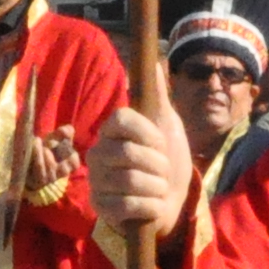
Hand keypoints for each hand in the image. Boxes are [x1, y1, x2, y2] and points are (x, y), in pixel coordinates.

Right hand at [85, 104, 192, 235]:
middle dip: (159, 165)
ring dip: (157, 186)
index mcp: (112, 130)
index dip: (147, 132)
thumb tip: (156, 61)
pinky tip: (152, 205)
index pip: (121, 119)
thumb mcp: (168, 125)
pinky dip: (151, 206)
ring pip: (130, 180)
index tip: (161, 142)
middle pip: (128, 152)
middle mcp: (98, 152)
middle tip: (163, 171)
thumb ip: (159, 96)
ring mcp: (97, 181)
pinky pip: (128, 205)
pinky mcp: (101, 207)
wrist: (172, 201)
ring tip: (159, 188)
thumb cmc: (167, 160)